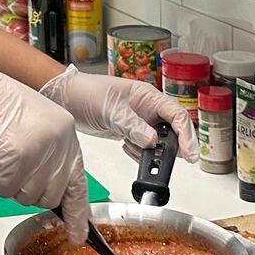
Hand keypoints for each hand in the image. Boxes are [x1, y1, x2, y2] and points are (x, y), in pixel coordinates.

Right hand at [0, 58, 89, 244]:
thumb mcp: (33, 123)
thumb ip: (47, 152)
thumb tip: (49, 185)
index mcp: (65, 131)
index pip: (77, 181)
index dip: (77, 212)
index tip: (77, 235)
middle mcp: (58, 142)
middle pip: (49, 195)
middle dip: (28, 191)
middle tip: (11, 167)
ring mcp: (38, 152)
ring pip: (27, 196)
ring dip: (9, 183)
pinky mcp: (15, 161)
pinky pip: (5, 190)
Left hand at [40, 67, 197, 163]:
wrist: (66, 98)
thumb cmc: (86, 92)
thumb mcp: (111, 109)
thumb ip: (132, 125)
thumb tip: (152, 141)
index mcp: (148, 96)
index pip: (177, 115)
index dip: (186, 134)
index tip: (189, 153)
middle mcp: (147, 109)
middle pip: (172, 130)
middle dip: (172, 147)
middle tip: (170, 163)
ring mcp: (139, 121)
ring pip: (158, 142)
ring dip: (152, 152)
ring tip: (136, 150)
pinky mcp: (129, 132)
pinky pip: (143, 147)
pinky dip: (138, 153)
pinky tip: (127, 148)